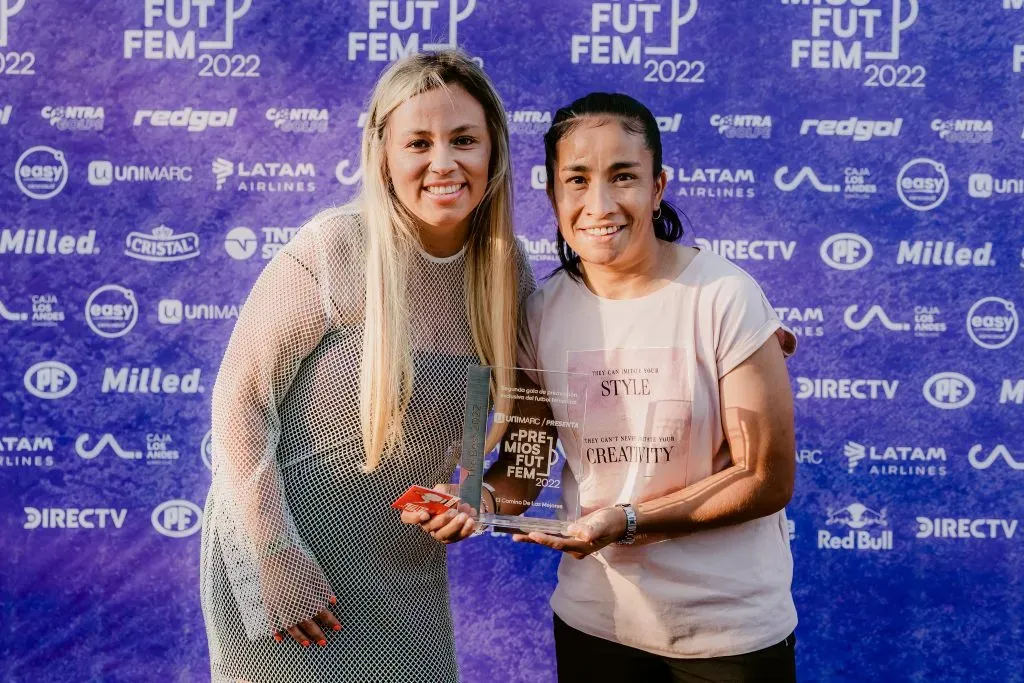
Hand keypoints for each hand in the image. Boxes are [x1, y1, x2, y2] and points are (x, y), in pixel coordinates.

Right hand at [259, 546, 342, 646]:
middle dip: (317, 634)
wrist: (275, 552)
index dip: (331, 621)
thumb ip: (325, 588)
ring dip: (299, 637)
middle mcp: (293, 603)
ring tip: (307, 644)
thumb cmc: (298, 560)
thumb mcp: (315, 572)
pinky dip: (276, 631)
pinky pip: (272, 621)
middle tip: (324, 643)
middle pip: (307, 624)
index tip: (338, 628)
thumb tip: (334, 602)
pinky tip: (281, 640)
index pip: (322, 613)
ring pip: (290, 627)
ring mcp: (279, 604)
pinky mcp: (268, 602)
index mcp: (307, 595)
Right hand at [399, 484, 477, 543]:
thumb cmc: (450, 495)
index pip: (407, 517)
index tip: (425, 514)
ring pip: (443, 535)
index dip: (413, 517)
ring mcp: (439, 533)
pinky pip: (457, 537)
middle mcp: (427, 524)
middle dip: (441, 520)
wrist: (465, 502)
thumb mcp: (444, 489)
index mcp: (420, 511)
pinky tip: (471, 521)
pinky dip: (465, 530)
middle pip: (428, 527)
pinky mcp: (452, 538)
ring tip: (464, 516)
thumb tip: (441, 493)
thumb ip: (441, 490)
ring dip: (454, 526)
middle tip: (453, 512)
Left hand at [511, 506, 626, 558]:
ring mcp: (572, 541)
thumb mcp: (602, 526)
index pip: (559, 544)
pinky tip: (533, 528)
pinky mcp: (571, 534)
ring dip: (534, 537)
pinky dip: (543, 532)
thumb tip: (576, 532)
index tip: (532, 534)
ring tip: (517, 534)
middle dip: (533, 540)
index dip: (545, 539)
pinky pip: (554, 534)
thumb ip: (591, 530)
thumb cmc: (611, 523)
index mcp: (580, 547)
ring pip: (550, 540)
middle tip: (514, 536)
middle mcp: (574, 547)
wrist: (618, 521)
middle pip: (550, 544)